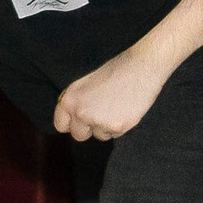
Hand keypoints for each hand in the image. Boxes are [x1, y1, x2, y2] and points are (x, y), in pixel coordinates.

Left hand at [53, 50, 169, 141]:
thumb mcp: (87, 82)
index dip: (72, 123)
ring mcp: (99, 121)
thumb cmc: (115, 70)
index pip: (61, 125)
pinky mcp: (117, 127)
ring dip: (106, 127)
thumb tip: (72, 118)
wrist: (141, 67)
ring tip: (116, 106)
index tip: (80, 121)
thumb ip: (77, 101)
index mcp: (70, 99)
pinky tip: (126, 109)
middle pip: (79, 135)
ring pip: (99, 135)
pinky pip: (115, 135)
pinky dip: (120, 126)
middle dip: (88, 129)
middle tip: (102, 112)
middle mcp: (81, 112)